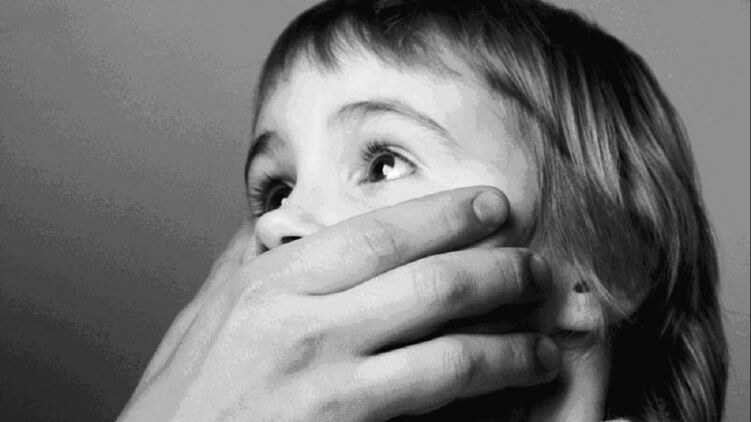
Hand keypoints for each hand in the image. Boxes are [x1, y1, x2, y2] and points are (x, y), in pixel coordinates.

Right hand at [118, 186, 559, 421]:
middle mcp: (303, 324)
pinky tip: (510, 391)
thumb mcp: (200, 317)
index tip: (493, 206)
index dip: (447, 216)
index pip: (379, 234)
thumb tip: (269, 223)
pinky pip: (433, 408)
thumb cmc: (181, 402)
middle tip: (537, 268)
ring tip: (546, 341)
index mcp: (272, 284)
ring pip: (446, 351)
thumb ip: (240, 264)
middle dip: (497, 272)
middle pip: (428, 283)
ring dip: (510, 342)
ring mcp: (325, 384)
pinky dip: (482, 395)